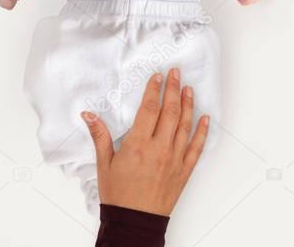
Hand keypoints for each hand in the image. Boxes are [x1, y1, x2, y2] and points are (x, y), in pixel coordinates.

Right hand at [82, 68, 209, 215]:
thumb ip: (99, 136)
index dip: (154, 90)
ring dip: (188, 105)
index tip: (157, 77)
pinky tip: (205, 119)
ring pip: (185, 126)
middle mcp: (159, 149)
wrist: (135, 221)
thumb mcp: (104, 163)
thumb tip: (88, 115)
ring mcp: (174, 159)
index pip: (149, 110)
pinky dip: (202, 132)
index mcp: (138, 145)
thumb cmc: (118, 194)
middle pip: (170, 112)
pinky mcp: (184, 171)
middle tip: (175, 73)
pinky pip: (196, 148)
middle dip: (173, 90)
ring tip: (188, 88)